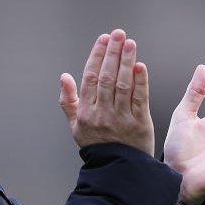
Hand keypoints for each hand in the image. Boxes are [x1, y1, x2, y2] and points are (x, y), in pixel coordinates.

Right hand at [58, 29, 153, 154]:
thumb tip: (64, 77)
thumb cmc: (97, 146)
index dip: (97, 57)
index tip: (103, 40)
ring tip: (130, 43)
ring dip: (126, 62)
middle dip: (113, 53)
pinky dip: (140, 82)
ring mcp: (121, 118)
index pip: (91, 78)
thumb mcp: (75, 126)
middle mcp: (102, 113)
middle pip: (107, 78)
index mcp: (86, 112)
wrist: (116, 169)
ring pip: (123, 85)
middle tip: (118, 34)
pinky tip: (140, 66)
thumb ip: (68, 100)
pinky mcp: (139, 123)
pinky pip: (139, 99)